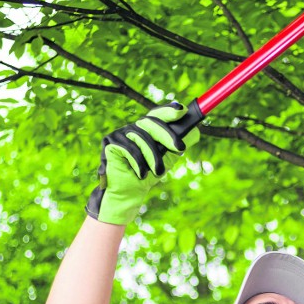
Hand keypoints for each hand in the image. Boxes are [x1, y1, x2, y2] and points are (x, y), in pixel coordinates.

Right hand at [85, 103, 200, 224]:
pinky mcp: (109, 142)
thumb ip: (177, 144)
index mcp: (146, 129)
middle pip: (151, 122)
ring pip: (141, 137)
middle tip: (180, 148)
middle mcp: (133, 127)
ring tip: (157, 172)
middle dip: (167, 135)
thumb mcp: (167, 158)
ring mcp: (120, 133)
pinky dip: (138, 163)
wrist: (129, 192)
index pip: (158, 115)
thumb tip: (194, 132)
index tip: (182, 110)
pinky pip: (128, 148)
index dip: (169, 110)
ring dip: (153, 157)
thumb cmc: (148, 174)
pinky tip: (141, 174)